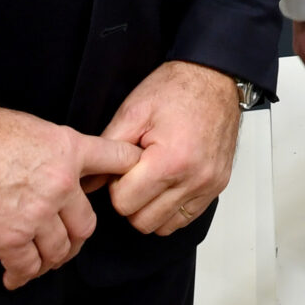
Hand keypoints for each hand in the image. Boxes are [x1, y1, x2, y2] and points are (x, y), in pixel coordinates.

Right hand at [0, 105, 143, 289]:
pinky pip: (26, 267)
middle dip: (77, 238)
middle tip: (67, 243)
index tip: (130, 182)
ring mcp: (36, 215)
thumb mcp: (38, 129)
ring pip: (60, 250)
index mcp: (71, 150)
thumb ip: (62, 152)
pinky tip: (15, 276)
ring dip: (52, 259)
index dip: (128, 171)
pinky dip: (23, 275)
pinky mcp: (7, 239)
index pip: (119, 160)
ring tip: (42, 262)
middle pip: (87, 225)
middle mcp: (61, 185)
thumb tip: (71, 170)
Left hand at [100, 61, 244, 235]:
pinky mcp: (217, 186)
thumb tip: (87, 181)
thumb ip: (107, 150)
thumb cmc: (177, 89)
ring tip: (152, 179)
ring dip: (151, 208)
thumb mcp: (133, 112)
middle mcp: (195, 178)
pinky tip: (167, 185)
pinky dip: (171, 209)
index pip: (124, 203)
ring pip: (164, 226)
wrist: (215, 78)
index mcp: (171, 161)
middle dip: (132, 201)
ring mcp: (209, 185)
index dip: (117, 185)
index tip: (124, 167)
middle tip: (136, 174)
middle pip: (142, 220)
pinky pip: (185, 219)